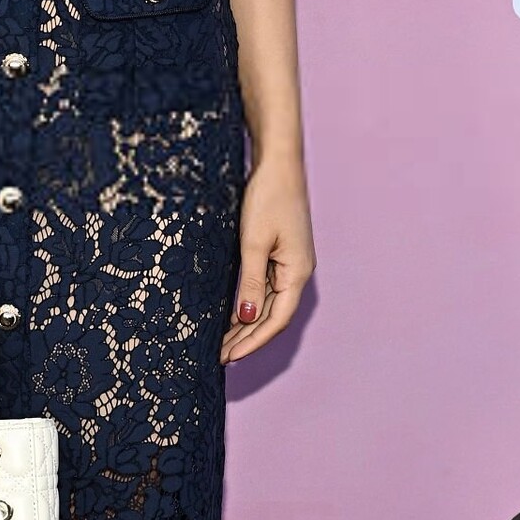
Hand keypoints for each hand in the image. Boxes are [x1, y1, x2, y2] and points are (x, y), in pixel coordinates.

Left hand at [220, 148, 314, 363]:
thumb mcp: (253, 242)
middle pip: (274, 315)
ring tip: (223, 341)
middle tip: (220, 356)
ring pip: (270, 303)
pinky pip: (267, 286)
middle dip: (248, 338)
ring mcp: (291, 262)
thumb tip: (248, 318)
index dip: (253, 342)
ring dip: (248, 323)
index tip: (229, 357)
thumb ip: (251, 282)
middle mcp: (298, 271)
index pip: (276, 320)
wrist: (279, 163)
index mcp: (297, 272)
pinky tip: (234, 311)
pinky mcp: (281, 252)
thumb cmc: (268, 197)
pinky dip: (251, 302)